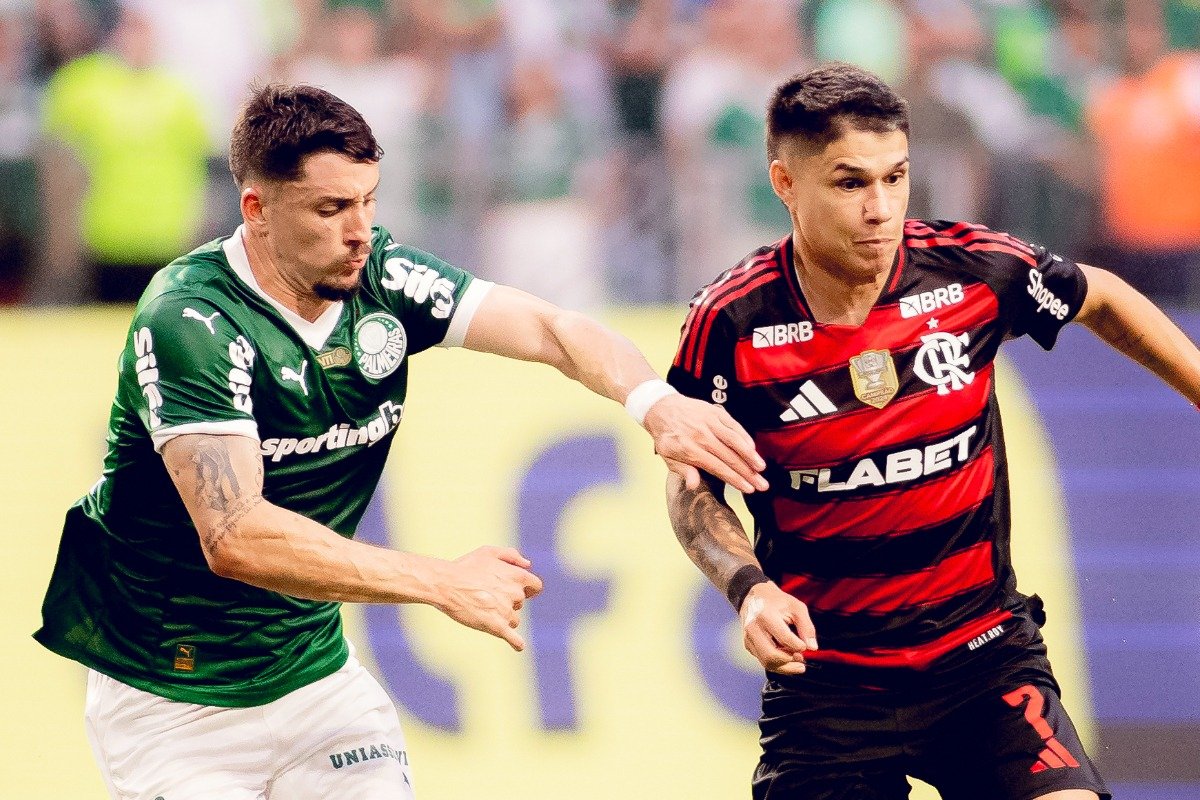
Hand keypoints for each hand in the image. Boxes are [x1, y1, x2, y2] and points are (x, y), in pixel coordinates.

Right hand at [431, 546, 543, 650]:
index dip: (526, 589)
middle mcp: (516, 593)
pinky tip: (518, 646)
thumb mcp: (488, 552)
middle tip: (487, 596)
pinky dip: (516, 643)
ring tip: (483, 610)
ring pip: (513, 620)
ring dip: (503, 618)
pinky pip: (513, 638)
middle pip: (519, 604)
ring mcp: (507, 611)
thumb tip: (528, 565)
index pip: (535, 587)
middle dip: (507, 602)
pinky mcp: (496, 627)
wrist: (446, 584)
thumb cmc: (465, 567)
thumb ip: (511, 555)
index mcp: (517, 576)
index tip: (517, 591)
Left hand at [643, 394, 768, 492]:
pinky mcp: (715, 412)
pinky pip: (734, 425)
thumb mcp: (668, 456)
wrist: (661, 408)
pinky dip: (744, 437)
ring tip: (761, 468)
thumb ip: (683, 471)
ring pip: (735, 441)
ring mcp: (709, 422)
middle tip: (762, 485)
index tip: (748, 489)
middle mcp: (701, 436)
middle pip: (730, 457)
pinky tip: (753, 448)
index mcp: (689, 450)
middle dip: (748, 473)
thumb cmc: (666, 436)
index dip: (735, 479)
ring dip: (750, 455)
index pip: (718, 468)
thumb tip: (694, 486)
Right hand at [740, 581, 817, 674]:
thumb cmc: (777, 601)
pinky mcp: (748, 644)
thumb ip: (806, 627)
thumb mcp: (796, 607)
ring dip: (784, 666)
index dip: (798, 645)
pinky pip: (763, 660)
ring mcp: (749, 638)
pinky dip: (777, 663)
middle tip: (801, 659)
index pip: (784, 638)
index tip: (805, 646)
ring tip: (797, 662)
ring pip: (766, 662)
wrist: (754, 595)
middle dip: (789, 662)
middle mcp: (753, 628)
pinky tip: (786, 656)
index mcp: (766, 616)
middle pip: (771, 655)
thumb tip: (812, 648)